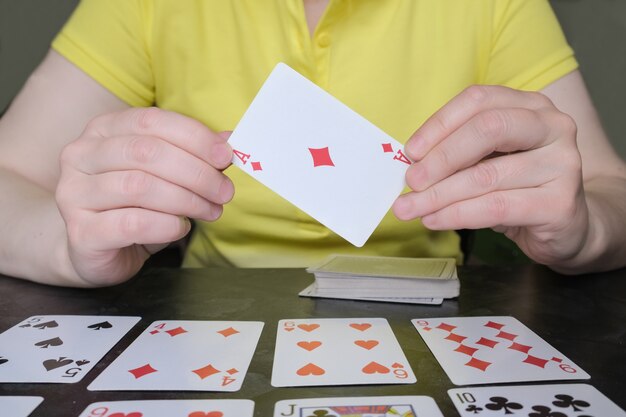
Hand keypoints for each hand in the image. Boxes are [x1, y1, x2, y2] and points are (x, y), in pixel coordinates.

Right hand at [55, 107, 232, 284]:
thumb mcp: (165, 175)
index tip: (225, 156)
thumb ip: (193, 156)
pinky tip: (180, 228)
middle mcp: (82, 155)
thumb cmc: (134, 206)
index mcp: (104, 130)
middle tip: (224, 192)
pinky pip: (132, 223)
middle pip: (147, 152)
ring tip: (210, 211)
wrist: (95, 249)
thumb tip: (228, 142)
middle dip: (196, 172)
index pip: (151, 121)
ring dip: (186, 200)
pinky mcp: (81, 232)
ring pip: (140, 187)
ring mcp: (75, 193)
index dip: (194, 137)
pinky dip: (167, 225)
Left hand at [392, 85, 589, 266]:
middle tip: (411, 180)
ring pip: (486, 176)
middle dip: (441, 157)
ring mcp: (562, 163)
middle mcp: (552, 126)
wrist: (569, 226)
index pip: (479, 100)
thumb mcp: (488, 161)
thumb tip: (411, 164)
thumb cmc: (520, 188)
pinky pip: (496, 207)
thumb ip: (457, 155)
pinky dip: (457, 214)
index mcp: (531, 106)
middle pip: (488, 129)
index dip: (439, 124)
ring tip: (411, 208)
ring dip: (439, 195)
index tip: (411, 151)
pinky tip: (435, 219)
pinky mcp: (560, 203)